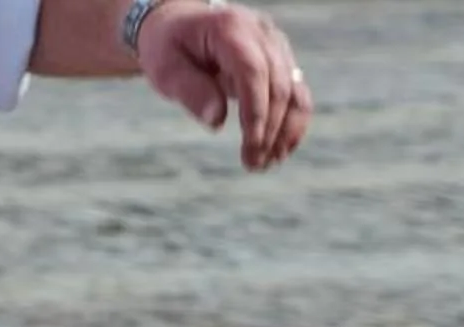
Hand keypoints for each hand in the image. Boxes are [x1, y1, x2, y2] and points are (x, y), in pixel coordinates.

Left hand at [138, 1, 310, 170]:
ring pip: (294, 90)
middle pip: (278, 84)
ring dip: (285, 130)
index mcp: (231, 29)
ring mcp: (276, 45)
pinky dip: (292, 123)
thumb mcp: (165, 68)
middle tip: (253, 165)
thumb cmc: (168, 47)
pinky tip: (280, 151)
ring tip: (267, 164)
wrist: (180, 25)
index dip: (256, 110)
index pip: (253, 71)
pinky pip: (297, 93)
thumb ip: (191, 91)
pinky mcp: (281, 61)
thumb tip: (217, 122)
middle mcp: (262, 32)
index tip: (251, 145)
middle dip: (269, 129)